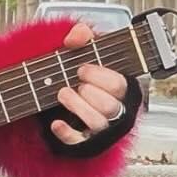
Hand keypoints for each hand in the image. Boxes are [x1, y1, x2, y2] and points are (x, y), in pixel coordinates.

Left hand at [49, 21, 129, 145]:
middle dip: (89, 91)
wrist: (66, 98)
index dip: (99, 76)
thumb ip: (82, 37)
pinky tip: (56, 123)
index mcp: (121, 89)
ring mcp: (101, 129)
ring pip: (97, 123)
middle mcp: (115, 110)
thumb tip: (77, 34)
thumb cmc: (82, 75)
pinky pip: (78, 142)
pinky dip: (66, 132)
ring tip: (63, 93)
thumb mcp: (83, 52)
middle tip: (76, 82)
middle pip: (110, 105)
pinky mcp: (84, 142)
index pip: (119, 85)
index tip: (82, 69)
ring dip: (78, 106)